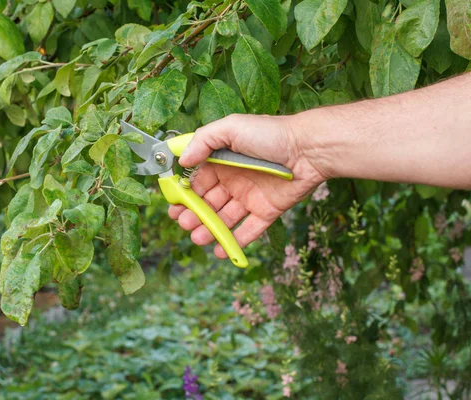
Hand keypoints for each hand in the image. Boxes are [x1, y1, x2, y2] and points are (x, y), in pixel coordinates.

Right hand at [168, 114, 325, 259]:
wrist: (309, 149)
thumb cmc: (270, 134)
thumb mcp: (232, 127)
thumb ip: (203, 140)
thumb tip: (182, 159)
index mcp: (222, 161)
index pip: (197, 181)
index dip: (184, 193)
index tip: (174, 205)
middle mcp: (234, 180)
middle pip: (208, 202)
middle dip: (193, 215)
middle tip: (184, 224)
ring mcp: (250, 197)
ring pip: (224, 219)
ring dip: (209, 230)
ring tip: (197, 238)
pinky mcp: (267, 211)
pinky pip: (249, 230)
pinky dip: (235, 242)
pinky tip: (221, 252)